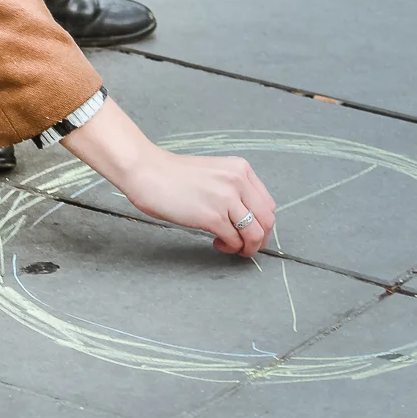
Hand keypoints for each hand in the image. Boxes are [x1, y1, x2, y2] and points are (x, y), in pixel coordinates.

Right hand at [63, 97, 274, 256]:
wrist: (147, 172)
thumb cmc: (173, 176)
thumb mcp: (214, 174)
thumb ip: (233, 189)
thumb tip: (246, 218)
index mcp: (241, 170)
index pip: (269, 204)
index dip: (262, 224)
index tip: (249, 231)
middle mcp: (239, 182)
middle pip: (267, 221)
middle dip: (259, 239)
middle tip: (244, 246)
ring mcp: (226, 199)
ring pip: (255, 234)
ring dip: (246, 248)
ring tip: (230, 247)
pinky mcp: (212, 216)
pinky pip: (234, 240)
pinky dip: (229, 247)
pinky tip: (216, 243)